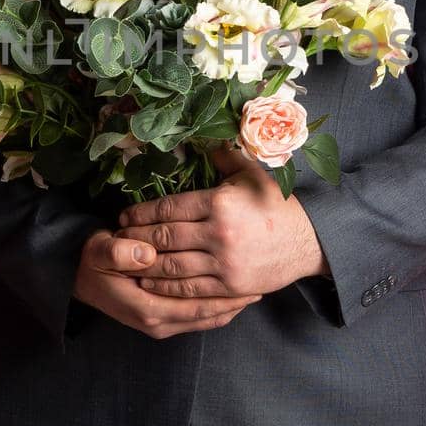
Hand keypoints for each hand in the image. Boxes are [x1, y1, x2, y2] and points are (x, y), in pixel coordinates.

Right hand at [72, 227, 262, 339]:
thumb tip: (145, 254)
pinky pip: (197, 317)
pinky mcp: (162, 319)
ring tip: (255, 289)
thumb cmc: (93, 261)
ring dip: (229, 306)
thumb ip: (119, 252)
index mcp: (146, 308)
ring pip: (205, 319)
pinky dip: (216, 308)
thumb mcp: (100, 252)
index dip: (225, 297)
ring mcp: (159, 324)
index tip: (250, 282)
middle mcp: (156, 322)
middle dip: (235, 303)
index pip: (196, 307)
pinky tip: (232, 294)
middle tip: (263, 285)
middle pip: (207, 317)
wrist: (78, 277)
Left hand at [116, 143, 330, 302]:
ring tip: (127, 261)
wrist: (308, 241)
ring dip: (145, 264)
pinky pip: (189, 289)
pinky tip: (149, 282)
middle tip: (117, 239)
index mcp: (220, 202)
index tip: (125, 217)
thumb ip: (224, 157)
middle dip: (137, 239)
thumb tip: (204, 137)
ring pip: (172, 266)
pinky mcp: (229, 285)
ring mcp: (224, 262)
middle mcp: (218, 233)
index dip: (142, 213)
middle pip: (165, 237)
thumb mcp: (252, 174)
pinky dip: (164, 287)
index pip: (169, 207)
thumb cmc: (277, 206)